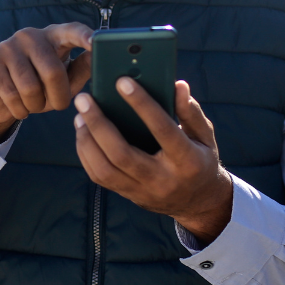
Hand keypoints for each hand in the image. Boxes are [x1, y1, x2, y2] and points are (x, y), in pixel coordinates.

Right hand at [0, 22, 94, 144]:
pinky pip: (11, 95)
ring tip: (34, 104)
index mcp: (52, 36)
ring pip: (30, 87)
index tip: (96, 42)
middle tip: (58, 106)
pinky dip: (20, 110)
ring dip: (36, 106)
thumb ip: (82, 70)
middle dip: (59, 97)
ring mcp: (7, 46)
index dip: (83, 35)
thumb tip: (99, 56)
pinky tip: (18, 107)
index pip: (71, 30)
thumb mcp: (64, 82)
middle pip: (52, 70)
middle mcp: (30, 36)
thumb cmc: (39, 89)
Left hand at [73, 78, 233, 242]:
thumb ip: (191, 111)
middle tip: (84, 99)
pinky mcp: (128, 195)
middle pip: (122, 154)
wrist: (198, 203)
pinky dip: (86, 154)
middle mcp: (162, 179)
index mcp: (187, 160)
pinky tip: (83, 133)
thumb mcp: (205, 136)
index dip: (142, 104)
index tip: (122, 81)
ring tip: (80, 116)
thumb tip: (178, 85)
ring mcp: (142, 191)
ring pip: (105, 169)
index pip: (163, 129)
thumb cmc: (200, 159)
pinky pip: (99, 177)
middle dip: (98, 124)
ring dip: (87, 140)